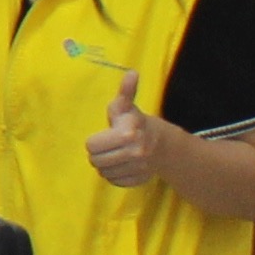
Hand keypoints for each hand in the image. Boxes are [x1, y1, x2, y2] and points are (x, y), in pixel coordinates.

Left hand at [85, 67, 168, 188]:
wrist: (162, 144)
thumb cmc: (135, 122)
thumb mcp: (127, 106)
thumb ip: (126, 91)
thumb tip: (132, 73)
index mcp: (127, 133)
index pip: (92, 146)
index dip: (94, 141)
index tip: (103, 136)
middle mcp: (135, 153)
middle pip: (96, 161)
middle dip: (97, 154)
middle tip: (106, 147)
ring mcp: (138, 168)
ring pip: (104, 173)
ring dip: (105, 165)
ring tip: (113, 155)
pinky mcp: (139, 180)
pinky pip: (115, 181)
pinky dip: (114, 175)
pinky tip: (120, 165)